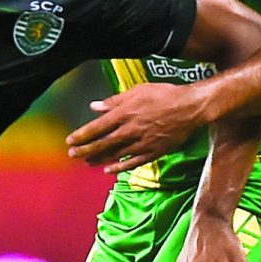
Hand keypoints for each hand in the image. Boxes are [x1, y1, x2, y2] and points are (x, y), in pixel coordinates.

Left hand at [66, 81, 205, 171]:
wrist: (191, 107)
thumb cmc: (164, 95)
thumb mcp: (137, 91)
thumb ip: (114, 101)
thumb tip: (95, 106)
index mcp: (124, 114)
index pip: (96, 128)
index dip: (81, 136)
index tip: (69, 141)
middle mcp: (130, 130)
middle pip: (102, 144)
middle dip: (85, 150)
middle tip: (72, 155)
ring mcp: (141, 143)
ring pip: (115, 155)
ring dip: (99, 159)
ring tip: (86, 162)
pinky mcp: (153, 152)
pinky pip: (133, 163)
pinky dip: (120, 167)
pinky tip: (109, 170)